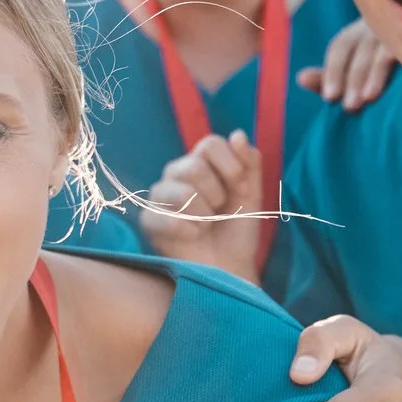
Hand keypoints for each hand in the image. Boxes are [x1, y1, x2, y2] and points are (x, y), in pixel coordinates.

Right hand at [138, 129, 266, 280]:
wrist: (229, 267)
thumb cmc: (237, 229)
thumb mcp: (252, 193)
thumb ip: (249, 162)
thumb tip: (238, 134)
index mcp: (200, 161)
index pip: (210, 144)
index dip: (231, 167)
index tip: (242, 189)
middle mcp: (176, 173)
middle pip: (194, 167)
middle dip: (218, 194)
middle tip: (220, 211)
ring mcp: (159, 196)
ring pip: (181, 192)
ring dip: (204, 214)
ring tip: (206, 224)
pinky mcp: (149, 221)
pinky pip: (166, 218)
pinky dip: (189, 230)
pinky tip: (194, 236)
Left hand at [296, 19, 397, 112]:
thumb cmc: (383, 73)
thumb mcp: (354, 76)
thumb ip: (328, 79)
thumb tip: (300, 78)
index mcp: (360, 32)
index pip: (341, 46)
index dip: (333, 71)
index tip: (329, 97)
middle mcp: (380, 25)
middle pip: (361, 48)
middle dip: (353, 77)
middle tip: (349, 106)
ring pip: (383, 47)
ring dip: (374, 73)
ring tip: (368, 98)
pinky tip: (398, 85)